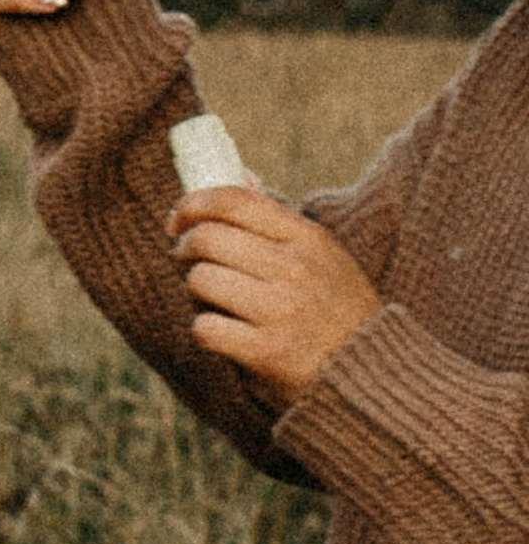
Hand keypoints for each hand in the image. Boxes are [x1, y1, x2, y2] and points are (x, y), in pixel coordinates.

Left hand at [172, 186, 380, 394]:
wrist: (365, 369)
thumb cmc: (335, 307)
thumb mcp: (321, 253)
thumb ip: (277, 219)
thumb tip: (241, 173)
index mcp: (306, 237)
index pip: (236, 202)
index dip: (194, 203)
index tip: (178, 216)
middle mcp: (294, 268)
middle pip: (207, 239)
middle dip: (183, 247)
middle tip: (183, 258)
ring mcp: (280, 309)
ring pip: (200, 280)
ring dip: (194, 291)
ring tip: (210, 299)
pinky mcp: (266, 350)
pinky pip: (204, 327)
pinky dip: (204, 329)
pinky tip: (222, 331)